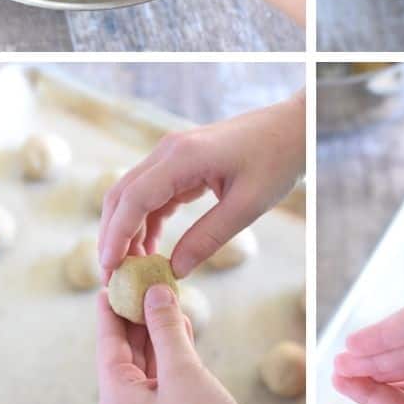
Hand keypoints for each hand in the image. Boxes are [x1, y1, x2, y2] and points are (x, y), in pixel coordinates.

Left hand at [97, 286, 303, 403]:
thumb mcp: (183, 369)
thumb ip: (165, 328)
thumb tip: (153, 292)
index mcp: (116, 397)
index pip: (107, 342)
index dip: (110, 309)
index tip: (111, 279)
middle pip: (124, 349)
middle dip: (135, 314)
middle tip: (142, 278)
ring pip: (145, 358)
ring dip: (155, 328)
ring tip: (163, 293)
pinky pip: (161, 371)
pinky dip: (169, 346)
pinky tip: (179, 323)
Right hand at [98, 92, 304, 277]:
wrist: (294, 127)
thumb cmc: (277, 160)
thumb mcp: (247, 206)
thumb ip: (209, 238)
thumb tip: (175, 270)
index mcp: (183, 156)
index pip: (134, 198)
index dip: (117, 235)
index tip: (109, 268)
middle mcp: (169, 150)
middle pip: (123, 194)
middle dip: (113, 235)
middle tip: (112, 276)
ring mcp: (174, 154)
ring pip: (134, 194)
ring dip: (128, 230)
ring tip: (132, 269)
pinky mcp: (183, 161)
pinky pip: (154, 193)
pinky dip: (148, 220)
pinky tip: (151, 249)